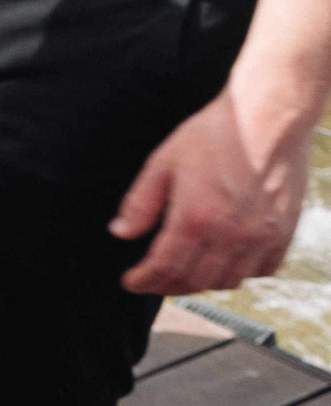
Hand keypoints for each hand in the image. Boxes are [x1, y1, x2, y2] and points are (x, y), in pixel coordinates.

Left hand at [111, 79, 312, 293]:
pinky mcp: (284, 233)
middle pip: (195, 281)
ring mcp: (261, 237)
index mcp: (196, 218)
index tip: (131, 282)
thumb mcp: (163, 162)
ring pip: (229, 281)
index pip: (165, 267)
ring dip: (202, 284)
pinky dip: (240, 274)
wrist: (267, 119)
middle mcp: (231, 235)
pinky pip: (262, 270)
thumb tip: (120, 232)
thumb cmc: (215, 135)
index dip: (144, 280)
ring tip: (184, 275)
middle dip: (168, 286)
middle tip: (153, 281)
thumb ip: (141, 202)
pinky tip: (225, 264)